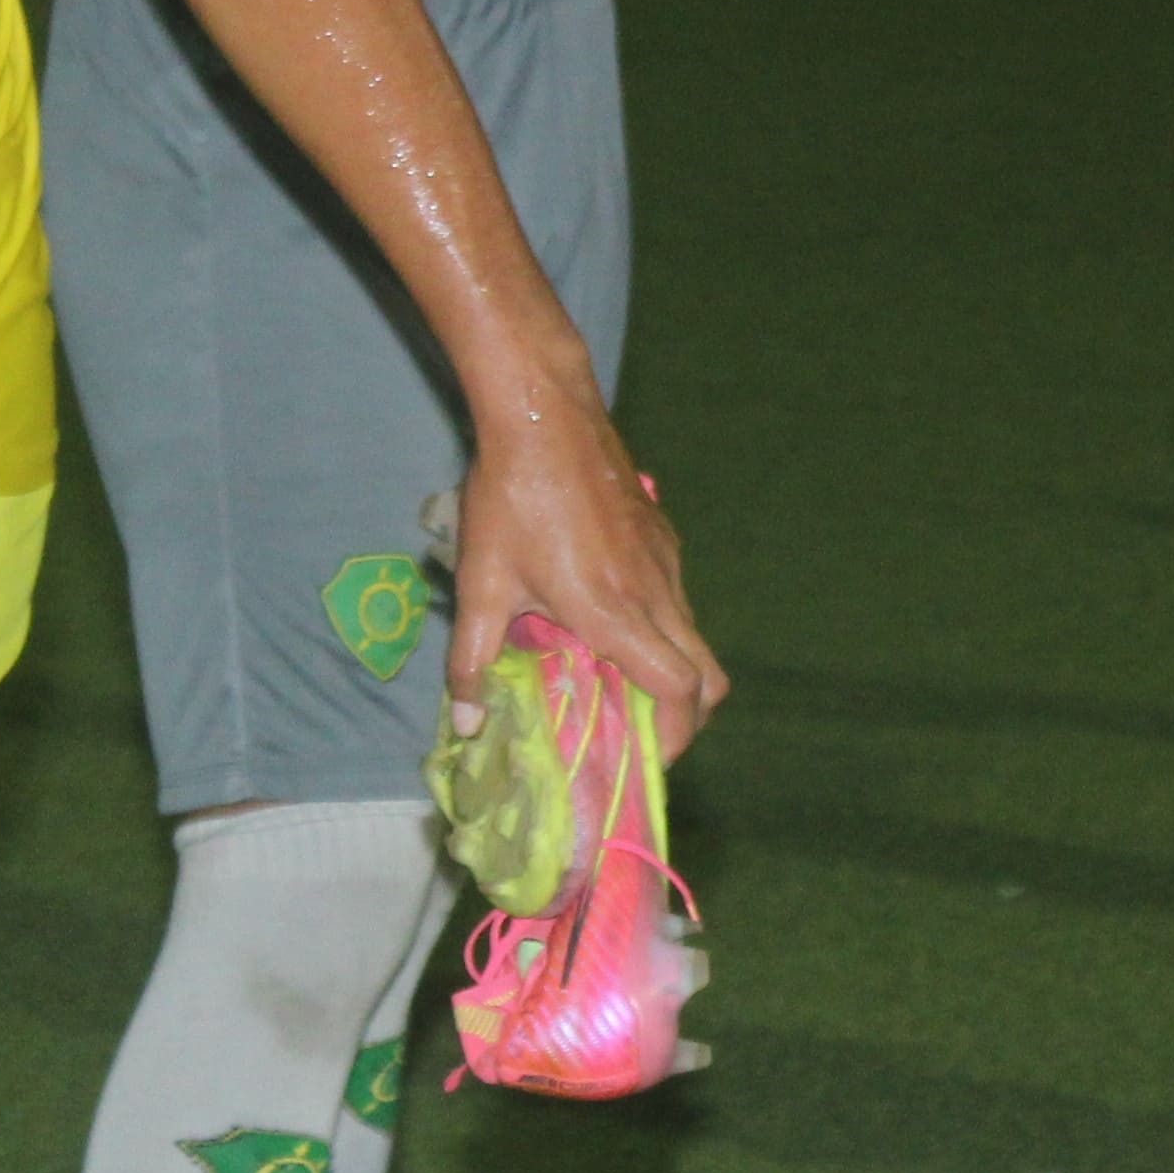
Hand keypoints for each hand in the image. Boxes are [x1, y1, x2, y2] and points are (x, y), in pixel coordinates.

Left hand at [447, 403, 726, 755]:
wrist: (544, 413)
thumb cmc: (510, 498)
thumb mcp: (481, 584)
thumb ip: (470, 661)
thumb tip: (465, 724)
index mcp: (614, 615)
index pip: (679, 694)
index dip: (672, 739)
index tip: (640, 759)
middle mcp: (654, 593)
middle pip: (709, 678)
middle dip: (686, 718)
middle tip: (640, 730)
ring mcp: (666, 560)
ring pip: (694, 637)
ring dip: (672, 670)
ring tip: (618, 675)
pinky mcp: (663, 535)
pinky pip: (678, 598)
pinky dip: (663, 626)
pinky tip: (611, 612)